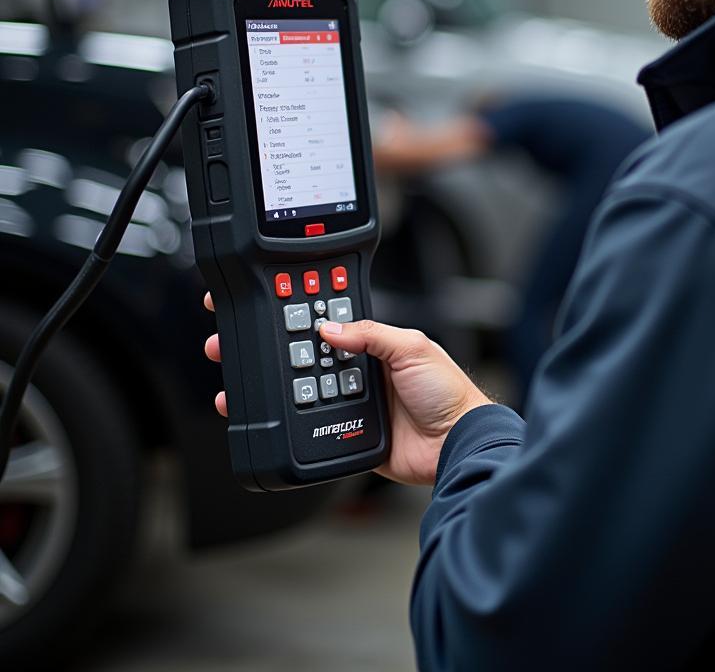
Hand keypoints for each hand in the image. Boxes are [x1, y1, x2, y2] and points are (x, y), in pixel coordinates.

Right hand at [202, 293, 490, 484]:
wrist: (457, 443)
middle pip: (298, 354)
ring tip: (231, 373)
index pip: (323, 321)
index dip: (292, 311)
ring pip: (294, 388)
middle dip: (263, 345)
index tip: (259, 300)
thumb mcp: (412, 347)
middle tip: (228, 339)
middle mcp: (355, 369)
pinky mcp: (344, 432)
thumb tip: (328, 329)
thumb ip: (370, 334)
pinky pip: (306, 424)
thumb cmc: (448, 391)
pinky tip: (257, 413)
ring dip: (263, 382)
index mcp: (371, 342)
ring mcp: (347, 401)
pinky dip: (280, 420)